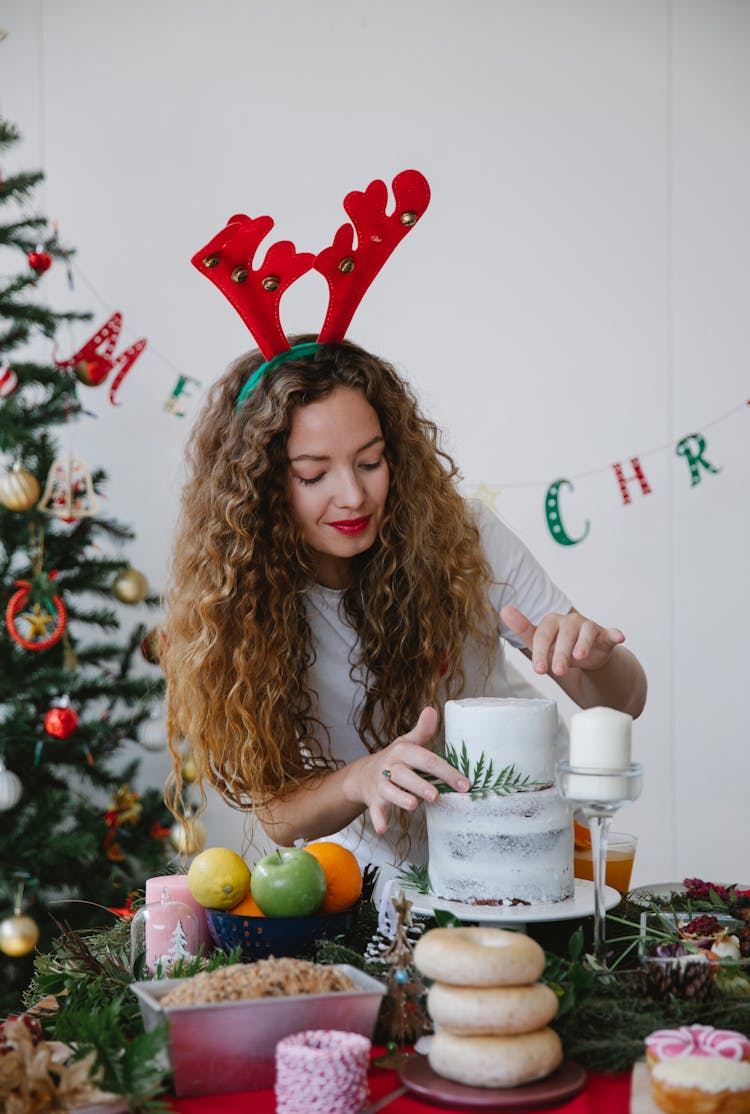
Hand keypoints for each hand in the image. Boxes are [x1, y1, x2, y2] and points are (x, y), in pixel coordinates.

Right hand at [349, 706, 469, 835]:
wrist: (364, 775)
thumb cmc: (395, 760)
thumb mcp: (407, 743)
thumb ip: (423, 731)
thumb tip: (433, 709)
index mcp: (403, 752)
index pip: (427, 760)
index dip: (446, 772)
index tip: (464, 784)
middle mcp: (391, 767)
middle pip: (406, 775)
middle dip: (421, 785)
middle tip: (436, 795)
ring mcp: (381, 785)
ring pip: (391, 792)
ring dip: (401, 799)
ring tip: (414, 805)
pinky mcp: (374, 801)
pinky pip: (375, 811)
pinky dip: (378, 820)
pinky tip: (383, 829)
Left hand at [501, 605, 624, 677]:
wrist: (584, 656)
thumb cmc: (557, 647)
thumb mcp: (539, 642)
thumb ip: (522, 628)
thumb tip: (504, 609)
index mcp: (551, 622)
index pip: (543, 635)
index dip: (540, 652)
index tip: (539, 670)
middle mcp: (570, 621)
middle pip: (564, 636)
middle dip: (560, 653)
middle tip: (557, 671)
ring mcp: (589, 627)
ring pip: (586, 633)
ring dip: (583, 644)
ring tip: (580, 657)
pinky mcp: (605, 635)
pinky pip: (610, 633)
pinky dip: (615, 634)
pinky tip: (618, 637)